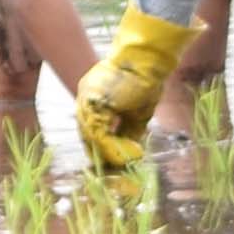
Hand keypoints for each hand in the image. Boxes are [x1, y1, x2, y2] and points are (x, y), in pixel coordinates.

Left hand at [74, 4, 201, 171]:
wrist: (148, 60)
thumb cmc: (147, 81)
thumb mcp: (138, 113)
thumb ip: (129, 132)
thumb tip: (129, 154)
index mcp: (94, 99)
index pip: (93, 130)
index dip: (103, 149)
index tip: (114, 164)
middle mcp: (85, 99)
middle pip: (88, 135)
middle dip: (102, 156)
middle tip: (116, 173)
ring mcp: (86, 99)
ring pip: (92, 137)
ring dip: (108, 155)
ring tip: (123, 167)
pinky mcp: (92, 103)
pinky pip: (98, 134)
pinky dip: (111, 149)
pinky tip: (125, 157)